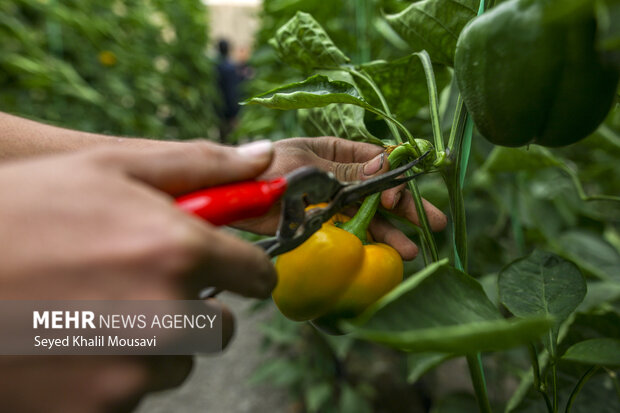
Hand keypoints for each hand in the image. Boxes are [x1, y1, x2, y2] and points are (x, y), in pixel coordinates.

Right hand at [0, 140, 275, 410]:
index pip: (258, 277)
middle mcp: (168, 314)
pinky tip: (69, 343)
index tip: (229, 270)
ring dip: (153, 344)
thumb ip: (199, 165)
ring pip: (178, 362)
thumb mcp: (108, 168)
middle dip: (192, 308)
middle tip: (134, 286)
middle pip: (219, 327)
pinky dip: (113, 374)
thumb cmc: (19, 212)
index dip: (245, 271)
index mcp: (178, 250)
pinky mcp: (100, 411)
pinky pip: (134, 393)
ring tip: (91, 312)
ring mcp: (133, 371)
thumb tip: (264, 159)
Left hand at [236, 137, 446, 259]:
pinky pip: (350, 236)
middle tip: (434, 223)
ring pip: (369, 218)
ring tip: (411, 251)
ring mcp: (333, 204)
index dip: (395, 176)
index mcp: (338, 151)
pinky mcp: (323, 227)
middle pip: (381, 192)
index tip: (401, 194)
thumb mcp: (306, 162)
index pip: (377, 160)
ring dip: (390, 233)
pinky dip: (367, 246)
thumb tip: (383, 167)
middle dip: (407, 207)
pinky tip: (384, 256)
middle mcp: (341, 178)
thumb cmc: (265, 167)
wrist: (234, 196)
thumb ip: (345, 169)